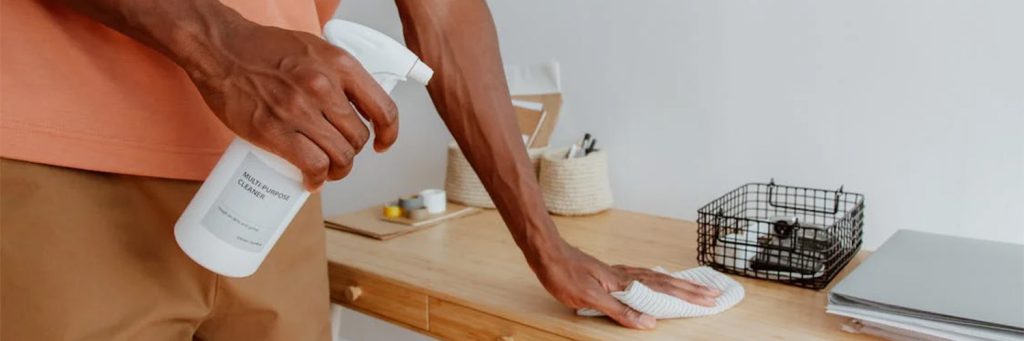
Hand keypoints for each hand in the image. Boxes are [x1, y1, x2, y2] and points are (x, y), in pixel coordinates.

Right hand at [185, 21, 397, 189]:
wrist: (220, 48)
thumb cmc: (263, 48)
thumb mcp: (315, 50)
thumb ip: (338, 75)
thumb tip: (357, 105)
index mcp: (339, 65)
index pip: (383, 108)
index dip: (388, 134)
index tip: (382, 143)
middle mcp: (323, 86)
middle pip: (358, 138)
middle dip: (352, 152)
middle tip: (338, 154)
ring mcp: (299, 110)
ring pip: (339, 156)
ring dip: (336, 170)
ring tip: (326, 169)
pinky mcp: (274, 130)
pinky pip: (311, 165)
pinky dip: (316, 179)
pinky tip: (311, 180)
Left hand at [534, 245, 720, 328]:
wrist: (545, 252)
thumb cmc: (563, 274)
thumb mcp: (589, 297)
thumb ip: (620, 309)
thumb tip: (648, 322)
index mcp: (624, 281)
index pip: (664, 289)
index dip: (687, 296)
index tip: (709, 299)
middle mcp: (625, 274)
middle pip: (665, 281)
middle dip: (690, 290)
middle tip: (714, 294)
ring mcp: (617, 271)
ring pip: (655, 277)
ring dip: (677, 283)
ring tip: (694, 287)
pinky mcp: (608, 271)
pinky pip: (642, 275)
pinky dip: (657, 278)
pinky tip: (656, 279)